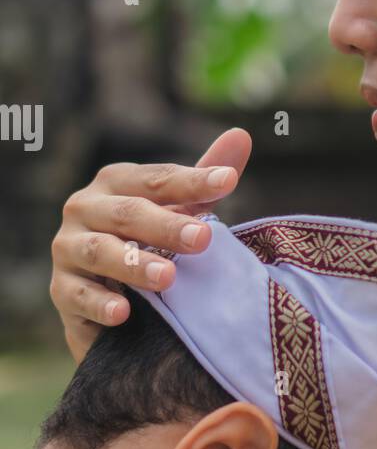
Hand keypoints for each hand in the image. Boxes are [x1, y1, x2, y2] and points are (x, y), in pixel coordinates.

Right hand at [49, 128, 251, 362]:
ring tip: (168, 278)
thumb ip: (203, 181)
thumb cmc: (148, 243)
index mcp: (116, 183)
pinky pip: (78, 295)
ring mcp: (68, 248)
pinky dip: (100, 303)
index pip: (156, 179)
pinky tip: (123, 313)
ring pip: (100, 251)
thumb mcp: (179, 212)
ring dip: (133, 264)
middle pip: (128, 212)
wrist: (110, 298)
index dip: (193, 180)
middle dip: (166, 225)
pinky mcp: (61, 289)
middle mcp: (85, 208)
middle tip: (203, 239)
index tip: (229, 181)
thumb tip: (241, 136)